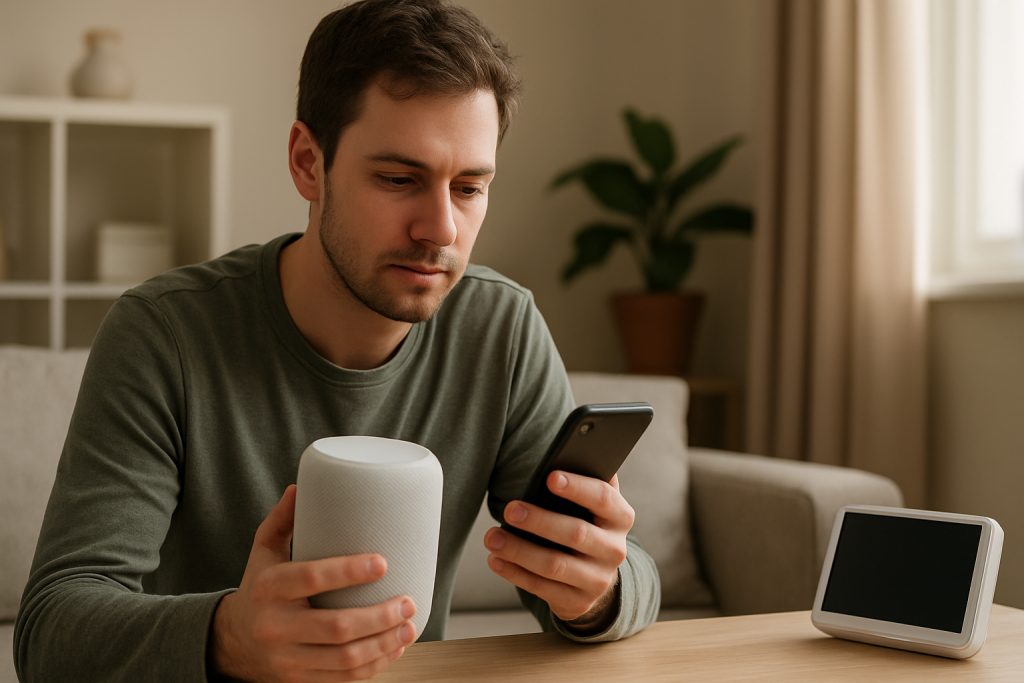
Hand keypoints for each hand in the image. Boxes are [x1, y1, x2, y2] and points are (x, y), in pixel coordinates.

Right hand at [209, 485, 417, 681]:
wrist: (234, 640)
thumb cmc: (260, 585)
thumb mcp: (263, 550)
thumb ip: (283, 519)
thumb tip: (300, 486)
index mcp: (269, 588)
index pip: (312, 578)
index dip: (349, 572)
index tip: (383, 563)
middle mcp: (275, 626)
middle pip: (336, 627)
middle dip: (380, 617)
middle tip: (408, 602)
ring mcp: (288, 659)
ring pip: (345, 660)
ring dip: (384, 644)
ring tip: (410, 626)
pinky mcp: (300, 680)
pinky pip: (344, 679)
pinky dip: (375, 666)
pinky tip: (394, 649)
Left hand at [483, 472, 632, 626]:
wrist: (596, 575)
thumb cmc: (587, 524)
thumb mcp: (594, 504)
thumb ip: (587, 478)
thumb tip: (569, 449)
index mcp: (620, 517)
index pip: (603, 498)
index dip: (577, 487)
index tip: (549, 477)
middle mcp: (615, 550)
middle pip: (576, 533)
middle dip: (539, 520)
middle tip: (509, 509)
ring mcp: (598, 580)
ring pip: (555, 565)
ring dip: (519, 550)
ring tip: (492, 537)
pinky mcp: (577, 602)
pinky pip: (542, 588)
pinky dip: (515, 573)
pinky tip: (495, 559)